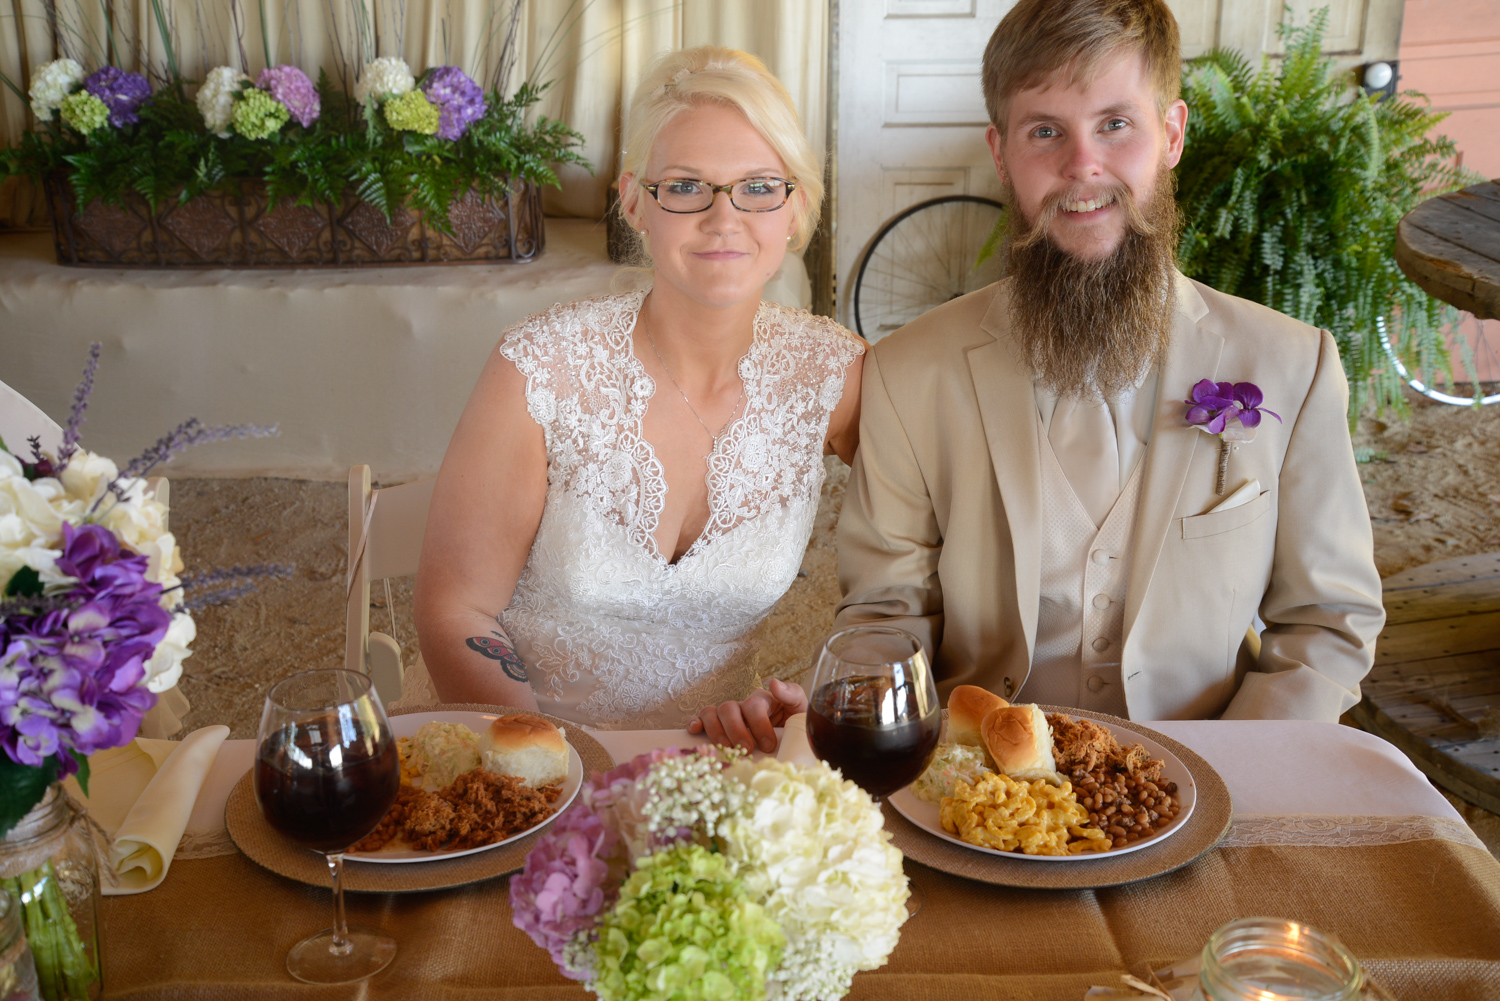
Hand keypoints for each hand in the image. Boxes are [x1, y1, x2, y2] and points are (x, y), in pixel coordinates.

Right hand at [688, 679, 807, 752]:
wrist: (790, 738)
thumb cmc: (793, 724)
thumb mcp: (800, 708)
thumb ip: (792, 694)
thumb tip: (773, 683)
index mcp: (763, 700)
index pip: (754, 706)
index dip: (759, 725)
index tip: (769, 746)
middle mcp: (742, 705)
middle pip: (730, 708)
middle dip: (736, 730)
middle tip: (746, 749)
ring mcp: (728, 715)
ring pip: (712, 713)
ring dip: (716, 731)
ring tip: (726, 749)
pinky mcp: (718, 726)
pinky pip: (701, 719)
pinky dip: (695, 723)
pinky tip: (694, 732)